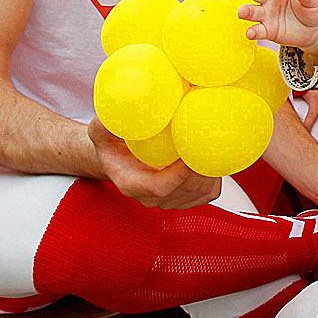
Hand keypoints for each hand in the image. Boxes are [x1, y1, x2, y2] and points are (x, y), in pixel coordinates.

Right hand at [89, 118, 220, 209]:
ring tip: (214, 144)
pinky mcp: (186, 200)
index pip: (158, 188)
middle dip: (202, 167)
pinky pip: (209, 192)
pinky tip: (212, 156)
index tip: (191, 154)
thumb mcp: (101, 132)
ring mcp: (170, 202)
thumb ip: (103, 126)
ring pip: (201, 192)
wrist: (123, 159)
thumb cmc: (113, 144)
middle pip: (186, 189)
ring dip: (211, 169)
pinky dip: (215, 175)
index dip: (179, 174)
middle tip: (212, 141)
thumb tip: (111, 115)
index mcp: (131, 184)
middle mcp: (151, 199)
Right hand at [238, 0, 317, 54]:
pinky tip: (250, 33)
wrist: (313, 30)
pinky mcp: (268, 30)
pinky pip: (259, 30)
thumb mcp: (314, 0)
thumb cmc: (311, 9)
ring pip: (253, 11)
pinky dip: (253, 32)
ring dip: (246, 11)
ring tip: (242, 12)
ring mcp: (267, 14)